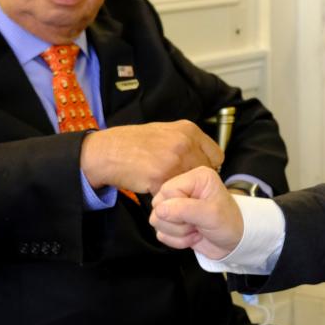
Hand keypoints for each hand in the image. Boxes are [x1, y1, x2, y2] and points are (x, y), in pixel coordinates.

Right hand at [81, 120, 223, 194]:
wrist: (107, 152)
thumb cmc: (133, 142)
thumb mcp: (164, 131)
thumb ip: (185, 141)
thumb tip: (203, 155)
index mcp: (189, 130)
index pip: (217, 156)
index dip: (207, 166)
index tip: (195, 172)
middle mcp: (185, 143)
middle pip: (206, 173)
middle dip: (194, 179)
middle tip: (179, 182)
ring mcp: (174, 160)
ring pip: (191, 185)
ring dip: (182, 189)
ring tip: (165, 184)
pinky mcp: (162, 177)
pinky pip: (175, 193)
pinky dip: (167, 195)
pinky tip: (154, 187)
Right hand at [149, 166, 243, 258]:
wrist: (235, 243)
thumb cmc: (229, 224)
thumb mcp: (211, 214)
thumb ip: (184, 210)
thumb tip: (159, 210)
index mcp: (195, 178)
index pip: (168, 190)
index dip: (177, 207)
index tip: (196, 214)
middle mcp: (183, 189)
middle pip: (158, 206)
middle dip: (177, 222)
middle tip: (197, 223)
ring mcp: (176, 206)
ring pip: (157, 221)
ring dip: (178, 232)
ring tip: (197, 229)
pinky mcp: (173, 222)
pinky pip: (161, 234)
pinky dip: (177, 240)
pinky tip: (193, 236)